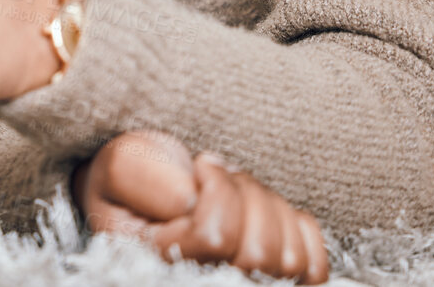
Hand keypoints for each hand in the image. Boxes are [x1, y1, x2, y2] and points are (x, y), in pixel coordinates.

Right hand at [75, 131, 327, 283]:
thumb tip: (190, 201)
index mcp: (158, 266)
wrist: (151, 192)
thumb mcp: (120, 163)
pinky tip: (264, 215)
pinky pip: (314, 269)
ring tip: (238, 194)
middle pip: (258, 253)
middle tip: (220, 177)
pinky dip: (297, 230)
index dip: (218, 188)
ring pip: (289, 258)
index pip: (216, 237)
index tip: (200, 166)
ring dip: (268, 207)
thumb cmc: (136, 179)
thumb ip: (138, 175)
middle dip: (245, 194)